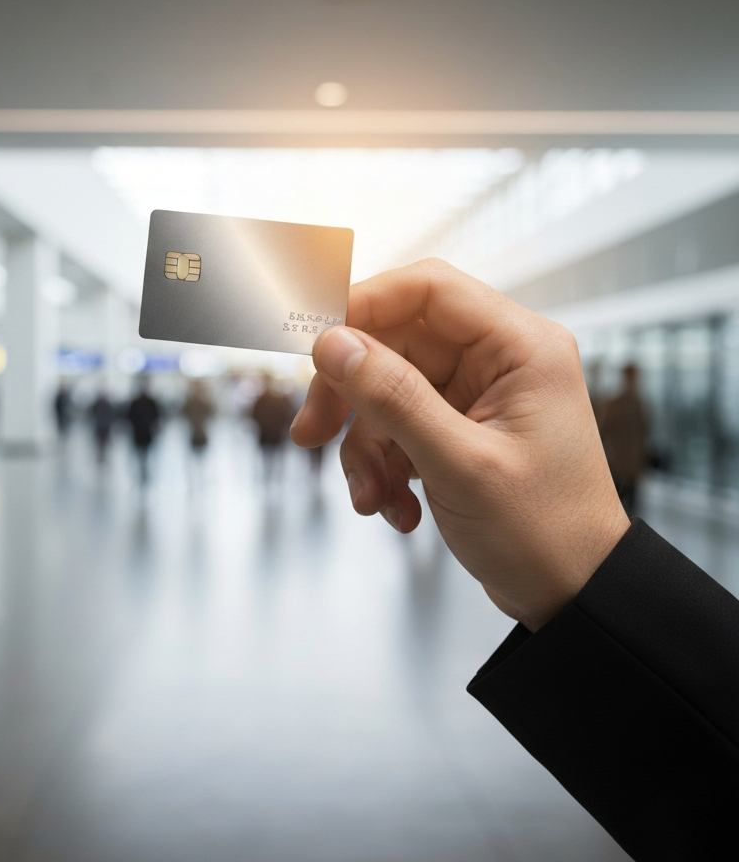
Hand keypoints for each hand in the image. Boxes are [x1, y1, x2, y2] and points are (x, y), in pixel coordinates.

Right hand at [290, 259, 629, 631]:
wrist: (572, 596)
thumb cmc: (544, 532)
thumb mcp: (459, 464)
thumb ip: (393, 398)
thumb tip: (332, 343)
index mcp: (519, 347)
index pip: (427, 289)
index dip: (363, 305)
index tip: (316, 344)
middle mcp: (498, 360)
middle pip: (394, 342)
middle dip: (350, 394)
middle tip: (313, 432)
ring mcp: (476, 395)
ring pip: (386, 390)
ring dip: (365, 444)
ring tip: (370, 495)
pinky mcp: (458, 428)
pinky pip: (396, 426)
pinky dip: (382, 465)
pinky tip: (395, 508)